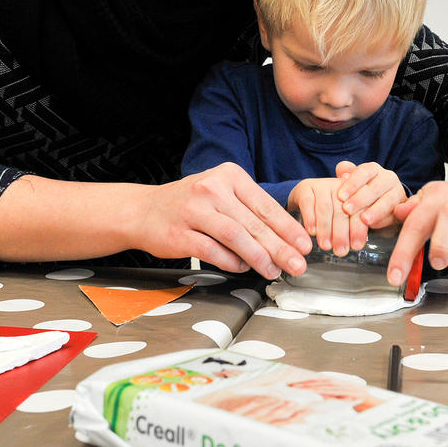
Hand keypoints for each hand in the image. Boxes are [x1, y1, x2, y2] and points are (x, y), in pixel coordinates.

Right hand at [137, 162, 310, 278]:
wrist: (143, 210)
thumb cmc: (190, 204)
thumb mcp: (220, 193)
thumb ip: (249, 210)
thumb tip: (285, 236)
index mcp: (228, 175)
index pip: (265, 204)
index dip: (287, 227)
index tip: (304, 245)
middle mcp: (212, 188)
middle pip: (254, 222)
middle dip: (280, 247)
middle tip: (297, 264)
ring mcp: (194, 210)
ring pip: (236, 236)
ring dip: (259, 257)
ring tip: (273, 271)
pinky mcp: (180, 233)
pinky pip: (213, 251)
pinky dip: (231, 262)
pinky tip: (242, 268)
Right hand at [289, 177, 364, 255]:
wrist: (307, 195)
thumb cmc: (332, 211)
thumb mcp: (346, 216)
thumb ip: (354, 226)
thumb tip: (357, 245)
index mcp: (356, 193)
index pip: (359, 211)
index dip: (358, 229)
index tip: (356, 246)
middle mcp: (341, 187)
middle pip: (342, 210)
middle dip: (341, 233)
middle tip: (340, 251)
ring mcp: (322, 185)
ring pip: (325, 207)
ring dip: (326, 229)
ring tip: (326, 246)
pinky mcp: (306, 187)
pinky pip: (308, 202)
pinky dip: (310, 218)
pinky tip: (312, 232)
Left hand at [336, 160, 406, 230]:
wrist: (381, 206)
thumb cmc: (361, 192)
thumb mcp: (351, 183)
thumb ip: (345, 175)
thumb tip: (342, 173)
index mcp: (374, 169)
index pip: (364, 172)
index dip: (352, 184)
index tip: (340, 196)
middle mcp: (388, 178)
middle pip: (376, 187)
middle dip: (360, 199)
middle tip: (347, 209)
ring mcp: (399, 193)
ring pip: (388, 200)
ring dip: (375, 211)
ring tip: (363, 219)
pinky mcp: (404, 208)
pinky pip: (396, 213)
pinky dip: (385, 220)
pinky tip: (374, 225)